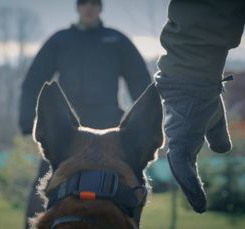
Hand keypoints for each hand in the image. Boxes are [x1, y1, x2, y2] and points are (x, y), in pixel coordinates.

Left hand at [160, 89, 231, 212]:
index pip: (187, 164)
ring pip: (180, 169)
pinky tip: (195, 191)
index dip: (192, 179)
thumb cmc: (202, 97)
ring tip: (200, 206)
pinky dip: (188, 177)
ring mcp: (176, 140)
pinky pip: (181, 161)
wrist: (192, 79)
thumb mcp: (214, 120)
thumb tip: (220, 151)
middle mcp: (178, 142)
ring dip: (190, 189)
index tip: (198, 194)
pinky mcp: (177, 137)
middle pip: (182, 170)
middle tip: (199, 206)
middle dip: (190, 189)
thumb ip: (216, 136)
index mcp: (186, 139)